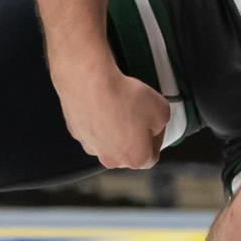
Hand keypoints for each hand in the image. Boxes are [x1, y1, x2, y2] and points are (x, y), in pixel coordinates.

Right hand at [51, 60, 169, 169]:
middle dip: (135, 132)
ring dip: (116, 126)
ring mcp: (92, 146)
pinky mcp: (77, 132)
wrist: (91, 81)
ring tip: (120, 104)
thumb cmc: (123, 97)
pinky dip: (99, 118)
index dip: (156, 136)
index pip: (152, 155)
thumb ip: (162, 123)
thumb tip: (155, 124)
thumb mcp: (162, 109)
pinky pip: (93, 128)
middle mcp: (111, 158)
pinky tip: (105, 102)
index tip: (154, 123)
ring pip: (109, 140)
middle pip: (129, 150)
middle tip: (138, 112)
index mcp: (135, 158)